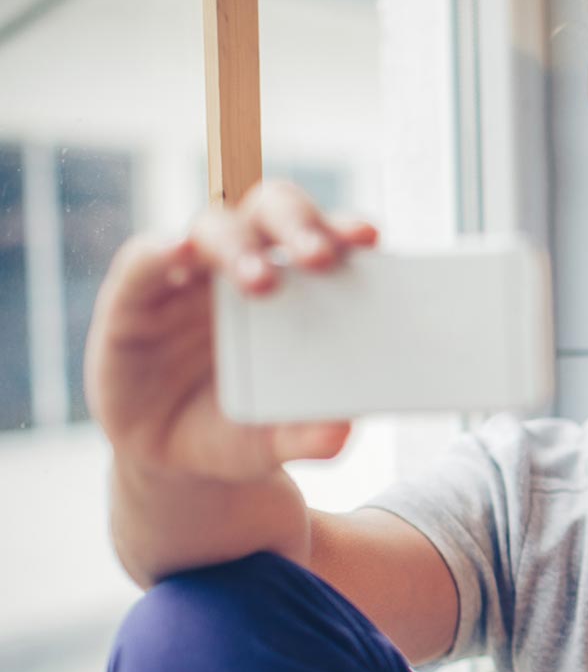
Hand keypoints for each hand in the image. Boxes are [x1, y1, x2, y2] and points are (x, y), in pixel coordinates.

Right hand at [86, 180, 377, 483]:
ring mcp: (188, 276)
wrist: (171, 457)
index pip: (322, 238)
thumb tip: (341, 431)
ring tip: (262, 281)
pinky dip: (162, 251)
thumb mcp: (274, 442)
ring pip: (213, 228)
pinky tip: (179, 252)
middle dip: (299, 226)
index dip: (343, 229)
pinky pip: (144, 260)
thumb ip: (308, 434)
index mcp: (295, 289)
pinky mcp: (133, 295)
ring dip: (239, 247)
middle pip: (271, 213)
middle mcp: (244, 266)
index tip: (368, 236)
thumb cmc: (239, 430)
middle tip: (321, 257)